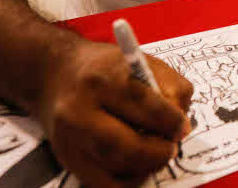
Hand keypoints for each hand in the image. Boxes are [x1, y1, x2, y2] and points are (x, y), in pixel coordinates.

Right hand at [37, 39, 193, 187]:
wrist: (55, 74)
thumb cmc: (105, 70)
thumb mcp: (140, 62)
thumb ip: (170, 86)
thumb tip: (182, 125)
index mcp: (101, 78)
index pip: (143, 104)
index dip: (170, 120)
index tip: (182, 127)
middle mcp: (79, 110)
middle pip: (126, 145)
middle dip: (158, 151)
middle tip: (171, 146)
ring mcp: (70, 140)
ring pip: (115, 168)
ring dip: (147, 166)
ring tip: (156, 153)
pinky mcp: (68, 160)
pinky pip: (104, 185)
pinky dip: (129, 181)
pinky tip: (138, 166)